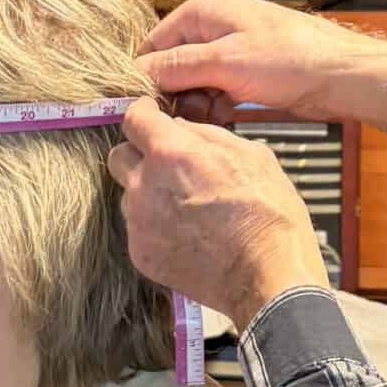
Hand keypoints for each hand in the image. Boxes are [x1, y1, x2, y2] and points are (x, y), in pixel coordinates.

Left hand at [109, 99, 328, 330]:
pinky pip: (139, 230)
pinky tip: (188, 234)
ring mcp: (139, 223)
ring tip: (186, 206)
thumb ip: (207, 135)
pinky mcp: (141, 254)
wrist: (267, 273)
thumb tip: (182, 129)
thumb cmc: (267, 213)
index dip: (144, 113)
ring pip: (129, 195)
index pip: (133, 118)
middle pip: (119, 156)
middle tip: (168, 163)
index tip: (152, 116)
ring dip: (149, 193)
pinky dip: (156, 227)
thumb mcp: (251, 154)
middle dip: (139, 154)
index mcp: (170, 152)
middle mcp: (145, 185)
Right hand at [138, 0, 386, 138]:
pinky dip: (216, 105)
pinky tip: (227, 115)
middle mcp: (214, 25)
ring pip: (194, 81)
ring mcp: (231, 49)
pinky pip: (215, 90)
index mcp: (204, 9)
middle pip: (173, 64)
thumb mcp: (225, 62)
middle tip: (189, 113)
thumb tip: (135, 75)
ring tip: (213, 113)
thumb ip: (177, 67)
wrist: (341, 76)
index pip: (154, 42)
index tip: (146, 106)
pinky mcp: (245, 72)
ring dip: (197, 103)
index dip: (149, 75)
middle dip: (177, 92)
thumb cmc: (290, 60)